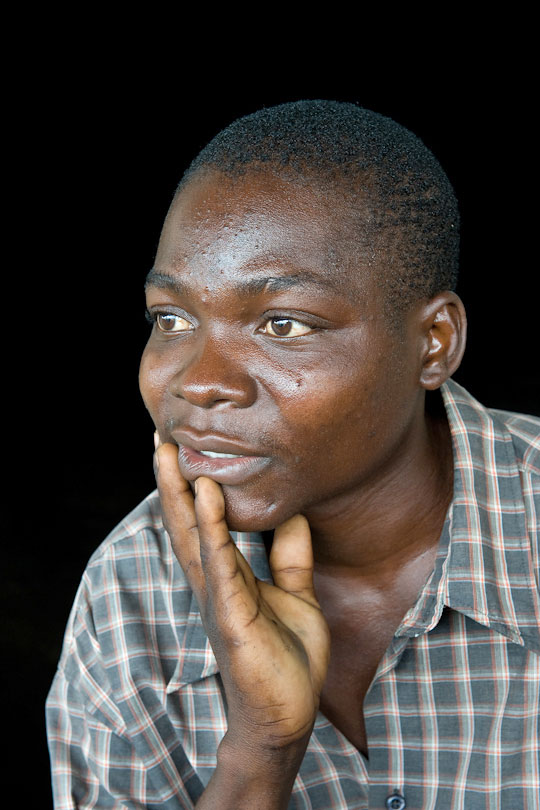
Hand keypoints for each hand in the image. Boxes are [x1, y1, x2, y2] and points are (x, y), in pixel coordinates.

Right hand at [154, 441, 329, 754]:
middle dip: (171, 481)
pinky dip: (214, 530)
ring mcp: (218, 599)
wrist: (286, 716)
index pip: (201, 522)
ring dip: (180, 494)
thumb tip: (295, 511)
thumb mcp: (294, 592)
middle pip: (185, 522)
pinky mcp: (232, 617)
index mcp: (225, 576)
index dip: (189, 486)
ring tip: (171, 454)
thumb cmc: (284, 656)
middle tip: (159, 436)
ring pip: (193, 537)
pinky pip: (221, 566)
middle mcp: (213, 582)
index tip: (182, 447)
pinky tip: (208, 498)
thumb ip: (290, 554)